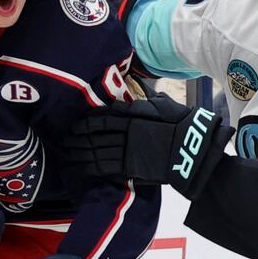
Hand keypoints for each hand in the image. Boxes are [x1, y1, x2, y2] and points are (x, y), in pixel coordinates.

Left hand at [66, 94, 231, 198]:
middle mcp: (124, 132)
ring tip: (69, 153)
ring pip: (95, 151)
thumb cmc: (181, 123)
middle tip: (66, 139)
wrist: (191, 148)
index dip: (86, 122)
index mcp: (131, 116)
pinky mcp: (130, 167)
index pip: (101, 118)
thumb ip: (148, 99)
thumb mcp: (164, 104)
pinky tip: (81, 167)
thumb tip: (141, 90)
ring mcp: (126, 150)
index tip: (75, 124)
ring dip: (80, 153)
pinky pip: (104, 167)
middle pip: (94, 135)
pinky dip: (90, 167)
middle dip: (77, 138)